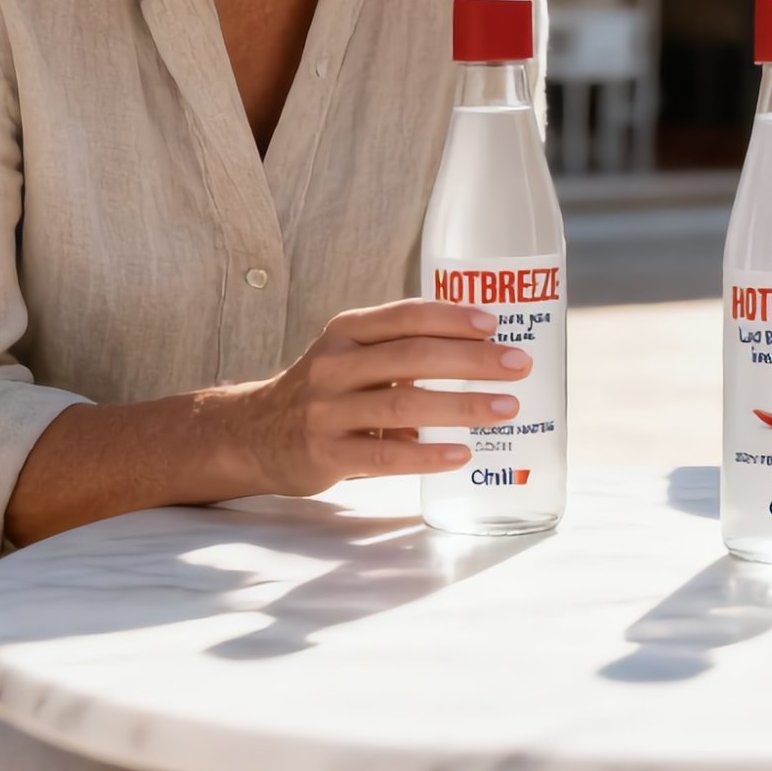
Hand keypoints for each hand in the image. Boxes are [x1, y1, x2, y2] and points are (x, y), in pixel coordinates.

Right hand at [235, 299, 530, 494]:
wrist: (253, 433)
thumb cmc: (324, 390)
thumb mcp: (351, 355)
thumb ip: (400, 348)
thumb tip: (483, 348)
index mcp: (346, 331)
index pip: (405, 316)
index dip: (452, 317)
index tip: (495, 324)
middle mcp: (334, 365)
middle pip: (412, 357)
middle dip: (472, 360)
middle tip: (518, 365)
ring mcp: (327, 411)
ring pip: (403, 405)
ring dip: (462, 406)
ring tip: (506, 409)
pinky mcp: (325, 454)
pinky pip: (385, 455)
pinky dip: (427, 455)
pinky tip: (461, 453)